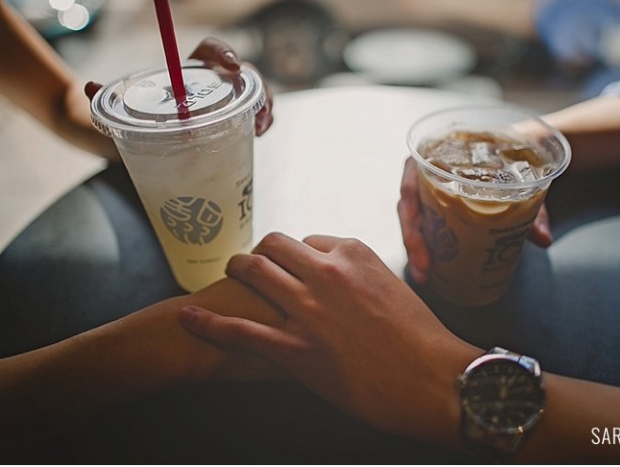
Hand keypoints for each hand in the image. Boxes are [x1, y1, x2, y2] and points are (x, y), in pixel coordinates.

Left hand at [84, 37, 274, 136]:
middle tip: (256, 109)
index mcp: (187, 71)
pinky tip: (259, 135)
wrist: (134, 148)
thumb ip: (107, 97)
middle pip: (242, 74)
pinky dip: (261, 124)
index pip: (210, 51)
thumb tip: (90, 85)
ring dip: (264, 107)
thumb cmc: (128, 123)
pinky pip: (253, 118)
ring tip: (262, 128)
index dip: (224, 52)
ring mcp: (223, 105)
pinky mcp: (231, 125)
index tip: (231, 66)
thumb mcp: (118, 111)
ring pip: (253, 95)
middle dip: (256, 88)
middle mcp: (209, 84)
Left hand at [179, 232, 482, 447]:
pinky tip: (188, 318)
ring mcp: (306, 309)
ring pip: (252, 271)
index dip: (299, 254)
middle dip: (261, 252)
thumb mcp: (396, 288)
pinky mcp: (293, 348)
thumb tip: (346, 279)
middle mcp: (325, 272)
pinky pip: (237, 329)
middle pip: (274, 244)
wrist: (431, 379)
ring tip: (229, 275)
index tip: (295, 265)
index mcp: (353, 254)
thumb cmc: (422, 339)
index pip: (309, 239)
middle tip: (255, 265)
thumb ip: (364, 276)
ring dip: (235, 271)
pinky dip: (207, 323)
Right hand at [397, 156, 552, 283]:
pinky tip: (427, 272)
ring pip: (412, 222)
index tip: (415, 222)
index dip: (410, 200)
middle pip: (408, 206)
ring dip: (414, 250)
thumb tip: (544, 239)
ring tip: (424, 275)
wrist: (512, 158)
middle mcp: (426, 175)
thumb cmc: (507, 163)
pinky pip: (420, 231)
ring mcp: (426, 196)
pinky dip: (421, 252)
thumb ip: (533, 208)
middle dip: (413, 238)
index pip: (412, 176)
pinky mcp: (431, 213)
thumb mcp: (521, 181)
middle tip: (424, 265)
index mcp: (438, 155)